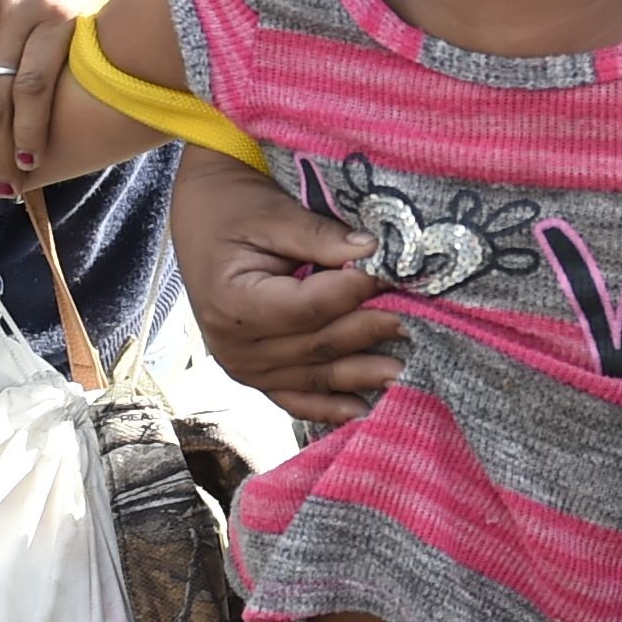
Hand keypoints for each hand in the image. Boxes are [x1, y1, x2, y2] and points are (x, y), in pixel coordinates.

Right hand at [173, 150, 401, 430]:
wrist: (200, 220)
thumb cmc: (234, 210)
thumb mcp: (274, 213)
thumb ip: (321, 237)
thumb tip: (374, 252)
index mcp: (233, 303)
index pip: (311, 307)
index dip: (356, 292)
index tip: (396, 275)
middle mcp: (235, 346)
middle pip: (319, 345)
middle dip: (371, 331)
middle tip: (421, 323)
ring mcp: (244, 369)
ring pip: (316, 377)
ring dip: (363, 376)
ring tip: (410, 373)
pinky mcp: (256, 377)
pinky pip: (297, 400)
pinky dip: (331, 407)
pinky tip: (366, 411)